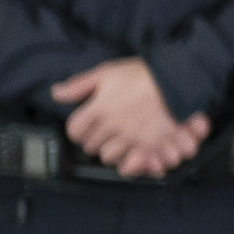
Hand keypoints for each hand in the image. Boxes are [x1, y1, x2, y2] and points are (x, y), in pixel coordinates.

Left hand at [50, 59, 206, 177]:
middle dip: (96, 140)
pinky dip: (131, 159)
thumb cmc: (143, 74)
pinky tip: (135, 150)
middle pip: (91, 146)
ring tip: (122, 140)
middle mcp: (111, 125)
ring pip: (109, 156)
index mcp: (98, 109)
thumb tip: (56, 93)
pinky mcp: (148, 143)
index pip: (75, 130)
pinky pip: (131, 161)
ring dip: (113, 150)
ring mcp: (129, 136)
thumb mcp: (108, 72)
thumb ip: (79, 85)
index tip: (86, 126)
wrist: (177, 80)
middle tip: (107, 132)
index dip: (79, 130)